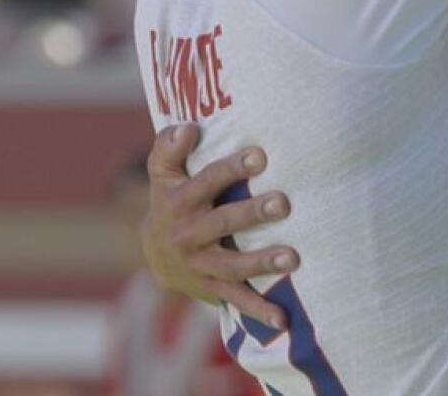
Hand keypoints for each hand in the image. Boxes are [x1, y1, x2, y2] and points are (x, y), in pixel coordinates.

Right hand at [142, 124, 299, 329]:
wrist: (155, 253)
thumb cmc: (172, 197)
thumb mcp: (163, 171)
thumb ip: (169, 145)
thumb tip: (189, 128)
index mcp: (179, 202)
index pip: (206, 183)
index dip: (231, 170)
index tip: (260, 157)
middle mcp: (188, 235)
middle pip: (222, 223)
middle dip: (252, 214)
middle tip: (284, 203)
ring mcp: (201, 265)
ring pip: (232, 265)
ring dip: (262, 262)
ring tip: (293, 256)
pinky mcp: (212, 288)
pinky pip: (236, 300)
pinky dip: (259, 311)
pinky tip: (283, 319)